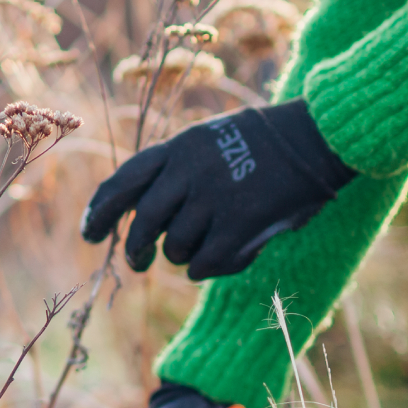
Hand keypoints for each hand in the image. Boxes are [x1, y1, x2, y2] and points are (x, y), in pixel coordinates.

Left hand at [80, 99, 354, 278]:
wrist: (316, 139)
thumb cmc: (261, 143)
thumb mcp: (209, 140)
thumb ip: (173, 169)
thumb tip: (135, 212)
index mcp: (179, 148)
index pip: (123, 183)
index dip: (100, 212)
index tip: (90, 234)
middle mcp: (190, 172)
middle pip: (142, 225)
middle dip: (135, 250)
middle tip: (138, 262)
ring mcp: (214, 199)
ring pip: (174, 248)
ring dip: (182, 256)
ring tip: (206, 243)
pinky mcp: (239, 225)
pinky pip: (203, 264)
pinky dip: (207, 268)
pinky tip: (226, 255)